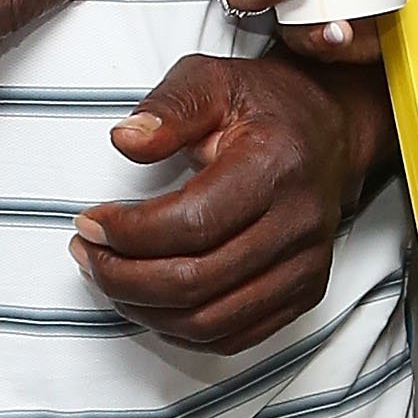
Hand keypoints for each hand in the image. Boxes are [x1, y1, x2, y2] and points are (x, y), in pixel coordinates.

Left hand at [72, 49, 380, 349]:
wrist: (331, 132)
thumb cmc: (264, 105)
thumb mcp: (212, 81)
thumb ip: (168, 108)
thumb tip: (125, 140)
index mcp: (275, 167)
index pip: (191, 224)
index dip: (128, 233)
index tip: (89, 221)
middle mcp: (298, 224)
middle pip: (194, 282)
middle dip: (122, 276)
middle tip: (87, 252)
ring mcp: (306, 266)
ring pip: (209, 320)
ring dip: (143, 308)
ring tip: (108, 275)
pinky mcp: (304, 293)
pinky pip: (232, 337)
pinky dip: (179, 329)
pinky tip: (149, 299)